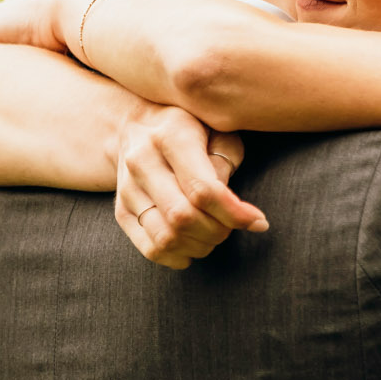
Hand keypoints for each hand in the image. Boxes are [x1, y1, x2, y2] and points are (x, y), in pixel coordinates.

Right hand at [113, 103, 269, 268]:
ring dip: (200, 246)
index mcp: (170, 136)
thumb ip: (226, 160)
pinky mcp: (122, 211)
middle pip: (182, 217)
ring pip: (165, 238)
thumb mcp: (217, 128)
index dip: (235, 213)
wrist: (138, 123)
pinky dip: (179, 256)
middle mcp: (142, 162)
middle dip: (218, 231)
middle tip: (234, 225)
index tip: (258, 222)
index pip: (202, 189)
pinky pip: (150, 249)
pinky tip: (195, 244)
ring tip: (215, 234)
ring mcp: (127, 189)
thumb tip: (232, 206)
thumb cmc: (191, 126)